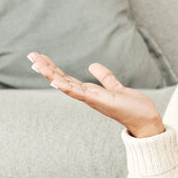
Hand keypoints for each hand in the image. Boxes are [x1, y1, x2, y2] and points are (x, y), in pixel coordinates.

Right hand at [27, 52, 164, 136]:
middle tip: (30, 55)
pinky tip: (55, 81)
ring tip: (36, 64)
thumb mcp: (115, 87)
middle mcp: (87, 97)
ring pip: (67, 85)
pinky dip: (67, 88)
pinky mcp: (102, 101)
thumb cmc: (132, 107)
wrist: (146, 121)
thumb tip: (93, 66)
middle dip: (46, 68)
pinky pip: (81, 94)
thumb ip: (105, 78)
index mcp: (89, 92)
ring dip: (51, 75)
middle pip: (61, 80)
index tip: (39, 57)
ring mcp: (93, 100)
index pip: (66, 78)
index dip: (52, 68)